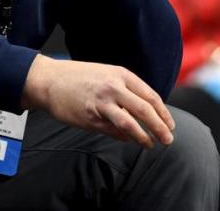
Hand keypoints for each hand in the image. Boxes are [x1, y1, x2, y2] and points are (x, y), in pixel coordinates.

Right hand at [21, 55, 174, 147]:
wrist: (50, 80)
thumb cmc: (79, 77)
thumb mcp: (107, 74)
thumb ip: (126, 89)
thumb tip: (146, 109)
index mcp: (121, 74)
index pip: (150, 96)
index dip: (163, 112)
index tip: (170, 124)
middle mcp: (113, 87)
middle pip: (144, 110)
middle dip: (160, 127)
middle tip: (168, 139)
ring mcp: (101, 103)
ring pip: (130, 123)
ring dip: (144, 137)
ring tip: (151, 144)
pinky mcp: (90, 118)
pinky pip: (112, 131)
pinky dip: (124, 137)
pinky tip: (129, 140)